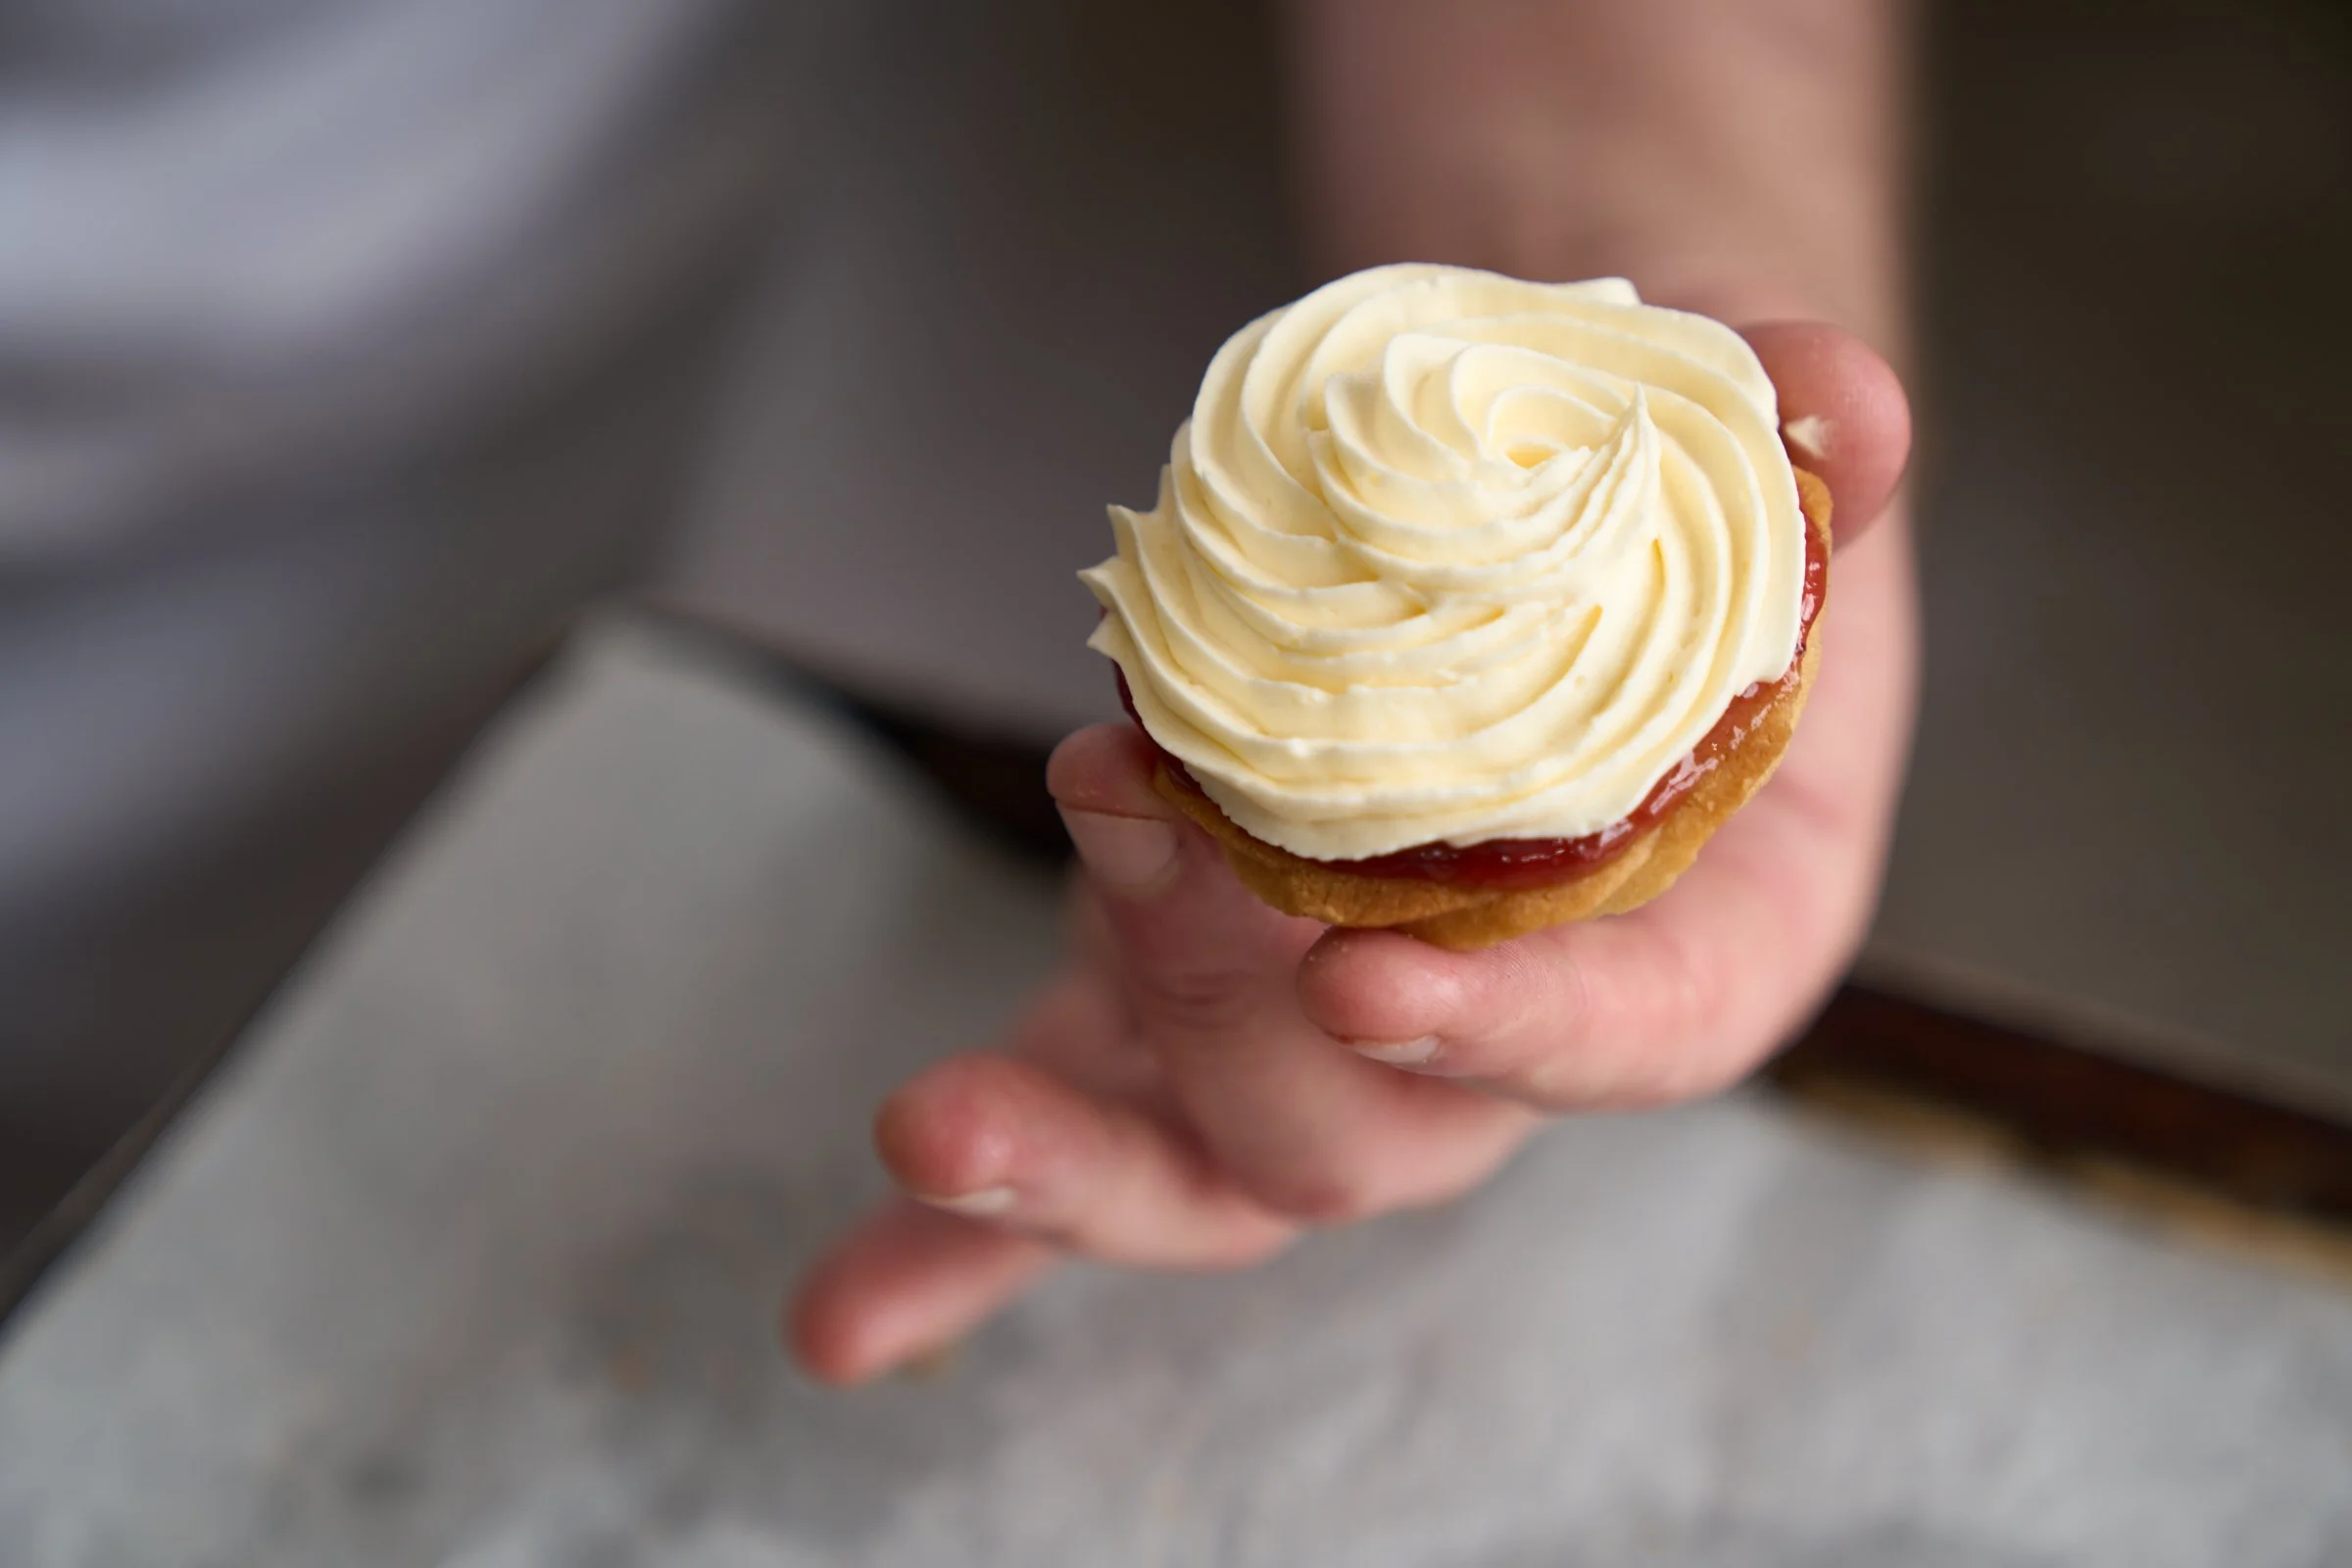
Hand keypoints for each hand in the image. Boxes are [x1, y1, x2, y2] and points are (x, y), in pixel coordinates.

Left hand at [790, 321, 1913, 1383]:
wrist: (1540, 543)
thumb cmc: (1667, 524)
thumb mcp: (1751, 453)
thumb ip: (1802, 438)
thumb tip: (1837, 407)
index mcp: (1690, 947)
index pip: (1625, 1037)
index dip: (1510, 1033)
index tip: (1371, 971)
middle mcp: (1491, 1046)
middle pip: (1368, 1134)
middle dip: (1233, 1010)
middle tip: (1138, 821)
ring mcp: (1314, 1043)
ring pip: (1206, 1174)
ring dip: (1069, 1157)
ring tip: (935, 1111)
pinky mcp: (1171, 1013)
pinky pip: (1083, 1139)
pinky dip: (959, 1245)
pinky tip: (840, 1323)